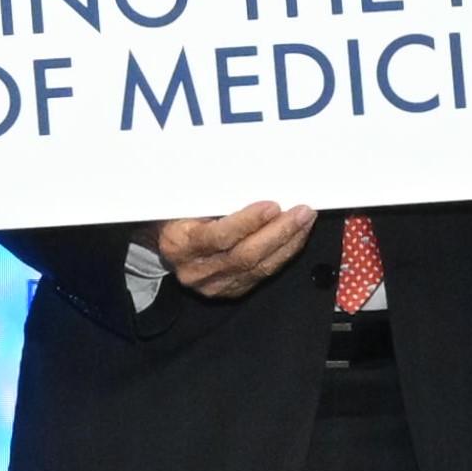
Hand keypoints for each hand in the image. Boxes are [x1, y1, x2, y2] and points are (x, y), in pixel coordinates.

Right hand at [150, 201, 320, 301]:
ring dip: (288, 243)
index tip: (272, 206)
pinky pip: (263, 274)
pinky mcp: (231, 290)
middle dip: (279, 233)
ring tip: (305, 221)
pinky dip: (283, 254)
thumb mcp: (186, 201)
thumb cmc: (178, 213)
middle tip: (301, 212)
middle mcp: (195, 271)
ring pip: (259, 268)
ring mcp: (214, 285)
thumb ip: (213, 198)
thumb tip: (253, 180)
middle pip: (245, 256)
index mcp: (179, 244)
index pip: (218, 237)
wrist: (166, 241)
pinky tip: (296, 237)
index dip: (248, 222)